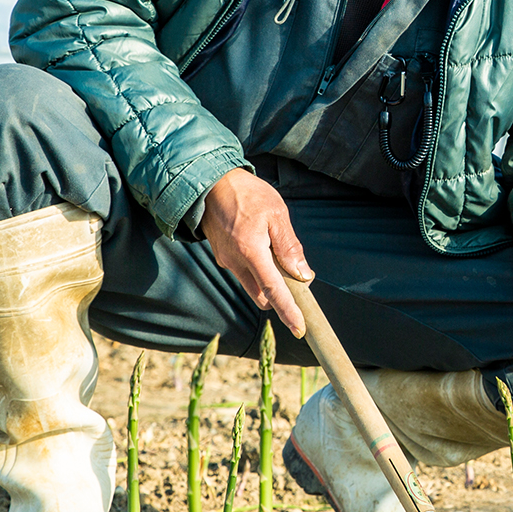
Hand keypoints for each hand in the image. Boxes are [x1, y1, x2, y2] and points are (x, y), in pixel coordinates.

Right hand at [201, 168, 313, 337]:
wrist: (210, 182)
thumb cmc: (247, 194)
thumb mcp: (276, 214)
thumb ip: (289, 247)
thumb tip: (303, 275)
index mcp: (251, 252)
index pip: (273, 291)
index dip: (288, 311)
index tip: (300, 329)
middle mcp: (235, 262)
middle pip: (262, 294)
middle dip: (280, 295)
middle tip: (297, 279)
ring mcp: (226, 261)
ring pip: (253, 284)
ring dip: (269, 280)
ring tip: (278, 252)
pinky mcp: (222, 256)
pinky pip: (244, 271)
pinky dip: (258, 268)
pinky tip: (263, 246)